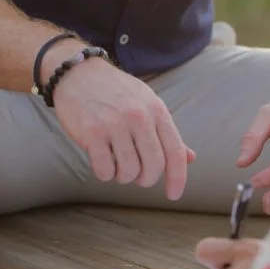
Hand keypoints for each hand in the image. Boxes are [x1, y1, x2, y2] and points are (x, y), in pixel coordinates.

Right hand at [52, 58, 195, 199]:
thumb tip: (190, 158)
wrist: (79, 73)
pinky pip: (105, 170)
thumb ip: (166, 132)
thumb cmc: (116, 92)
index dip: (178, 178)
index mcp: (156, 109)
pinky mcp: (92, 132)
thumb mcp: (146, 103)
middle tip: (137, 176)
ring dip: (122, 175)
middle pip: (153, 167)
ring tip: (116, 161)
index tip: (173, 195)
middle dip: (145, 179)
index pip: (175, 151)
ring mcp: (115, 124)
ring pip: (128, 172)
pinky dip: (104, 173)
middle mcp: (138, 116)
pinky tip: (100, 159)